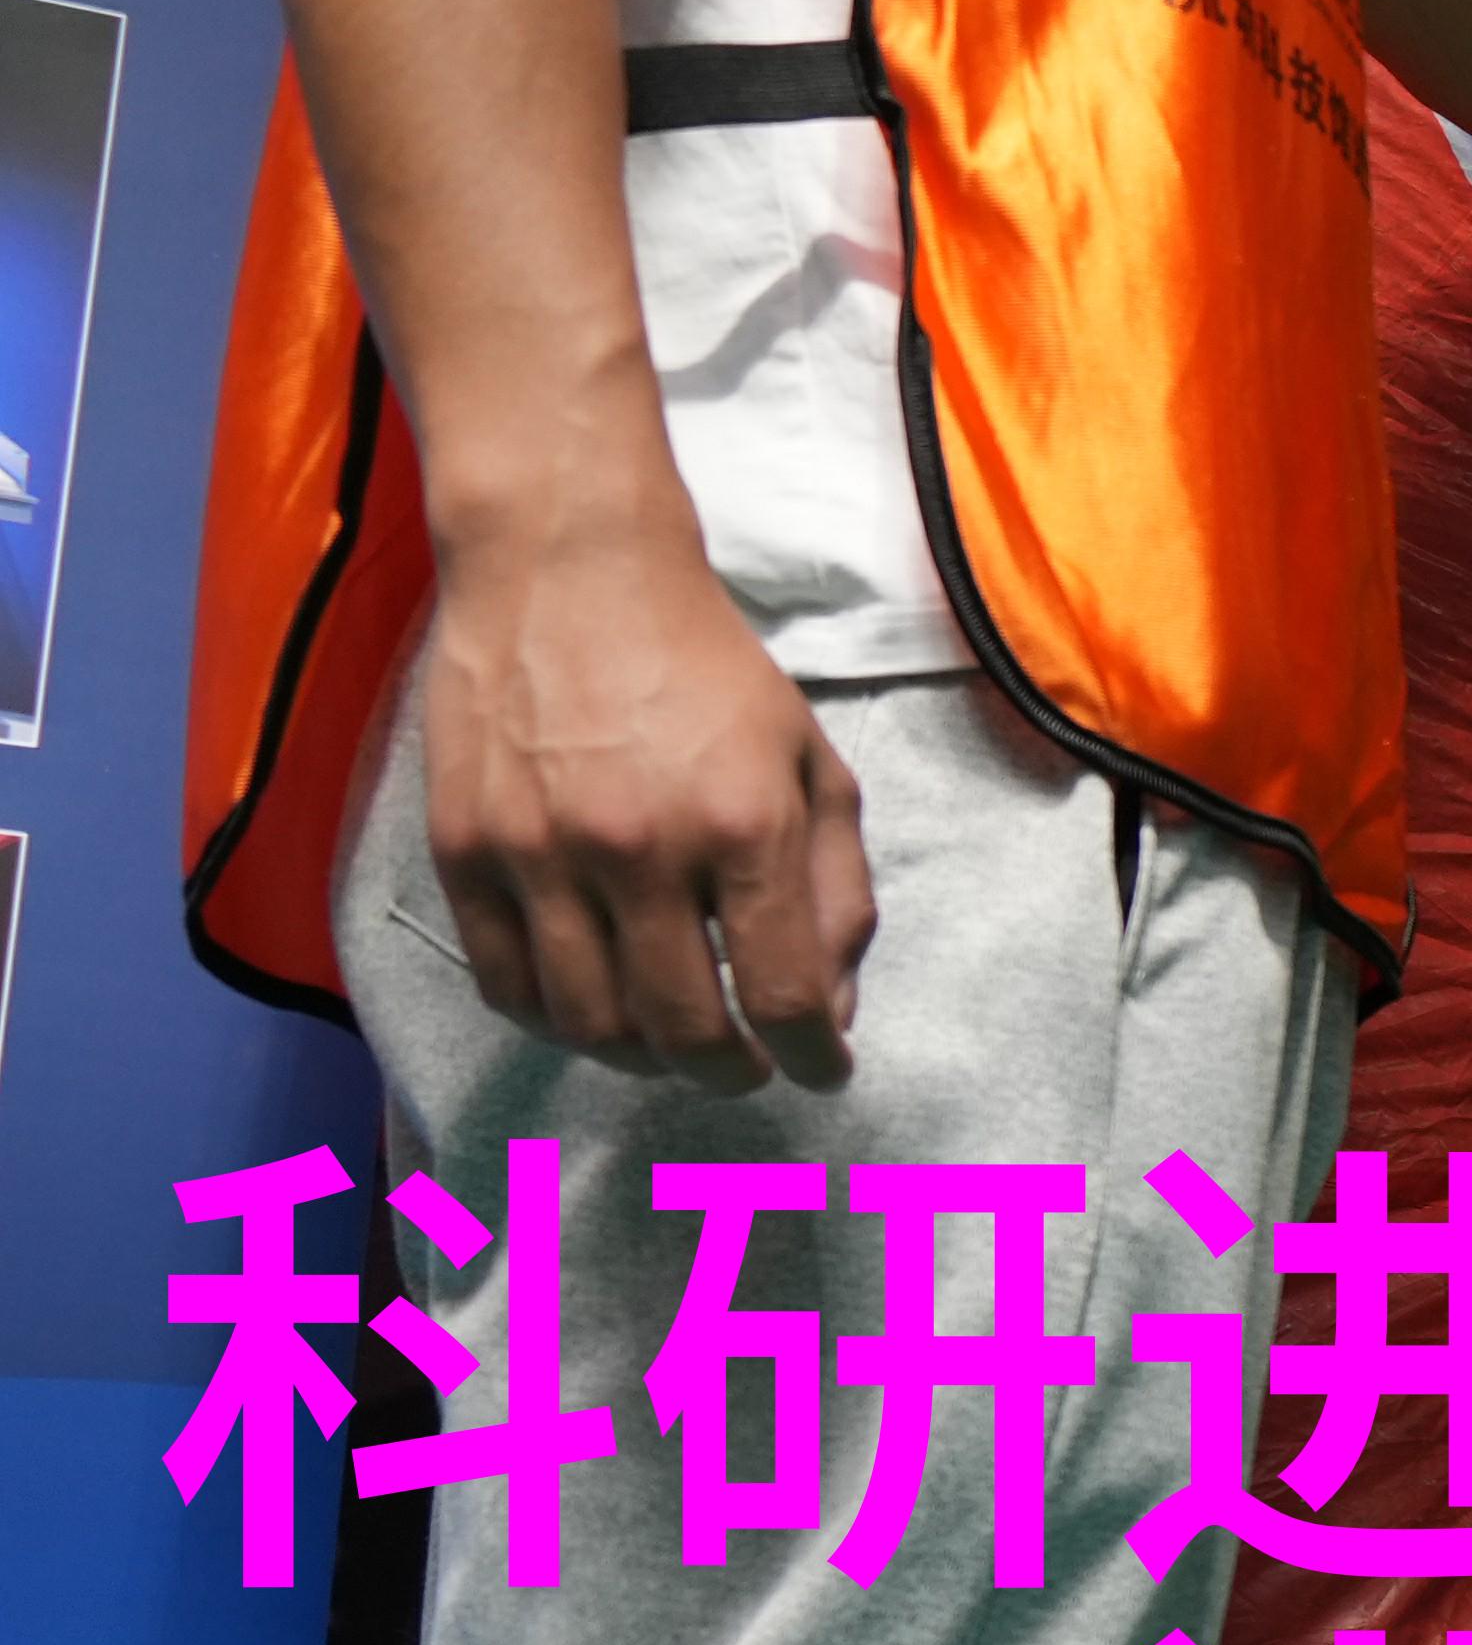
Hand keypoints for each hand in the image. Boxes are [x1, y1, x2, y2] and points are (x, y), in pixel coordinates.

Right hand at [417, 513, 873, 1087]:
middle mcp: (639, 849)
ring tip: (671, 1044)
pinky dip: (552, 1021)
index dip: (814, 1059)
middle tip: (746, 1068)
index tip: (822, 1071)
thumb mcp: (809, 763)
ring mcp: (539, 853)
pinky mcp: (463, 848)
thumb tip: (828, 1011)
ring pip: (589, 1024)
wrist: (567, 571)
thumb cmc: (705, 669)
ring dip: (643, 1060)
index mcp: (743, 826)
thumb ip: (835, 892)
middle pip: (683, 1031)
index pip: (784, 998)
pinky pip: (503, 983)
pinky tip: (592, 1008)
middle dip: (728, 1073)